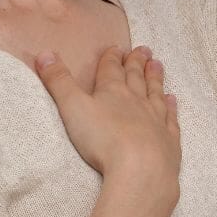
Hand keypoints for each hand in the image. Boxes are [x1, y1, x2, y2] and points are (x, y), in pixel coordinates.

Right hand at [34, 44, 180, 190]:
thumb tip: (44, 53)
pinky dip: (171, 107)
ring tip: (157, 64)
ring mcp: (156, 119)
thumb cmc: (103, 139)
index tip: (116, 48)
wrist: (141, 169)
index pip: (111, 69)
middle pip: (136, 77)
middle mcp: (137, 101)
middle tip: (144, 49)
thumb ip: (58, 81)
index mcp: (112, 91)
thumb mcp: (72, 108)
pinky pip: (170, 118)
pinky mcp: (168, 140)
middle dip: (137, 62)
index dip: (112, 57)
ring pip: (155, 93)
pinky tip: (172, 100)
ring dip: (155, 78)